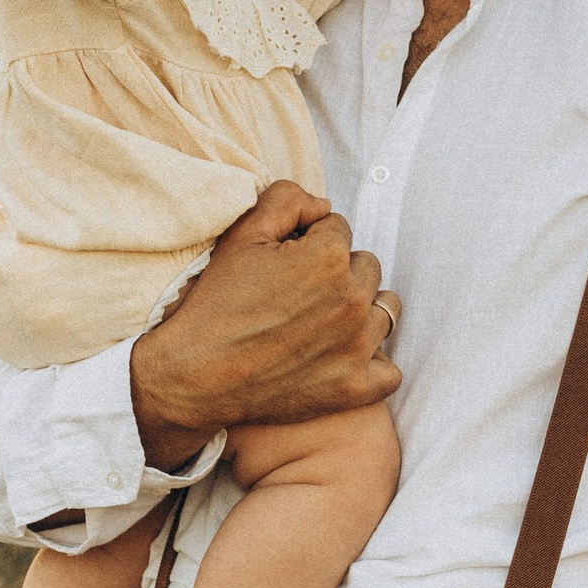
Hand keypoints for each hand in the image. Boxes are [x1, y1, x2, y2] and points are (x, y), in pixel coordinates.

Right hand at [131, 181, 401, 462]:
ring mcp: (358, 347)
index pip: (338, 230)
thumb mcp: (242, 234)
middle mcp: (353, 300)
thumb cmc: (217, 303)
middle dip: (340, 273)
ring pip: (384, 311)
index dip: (308, 242)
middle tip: (299, 294)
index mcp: (329, 257)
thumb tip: (323, 206)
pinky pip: (390, 371)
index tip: (284, 264)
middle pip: (367, 267)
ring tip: (322, 322)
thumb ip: (288, 200)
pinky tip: (343, 357)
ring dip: (361, 311)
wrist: (196, 375)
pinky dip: (372, 364)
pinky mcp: (355, 388)